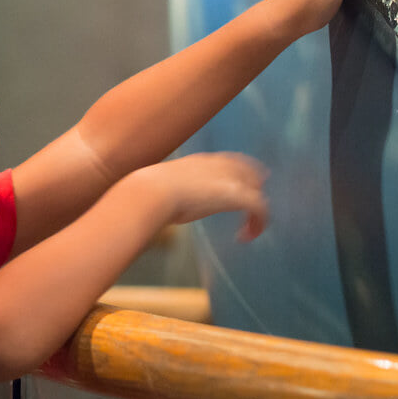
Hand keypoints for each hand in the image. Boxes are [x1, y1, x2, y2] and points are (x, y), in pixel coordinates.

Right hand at [132, 152, 269, 241]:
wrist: (150, 192)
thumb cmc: (144, 194)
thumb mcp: (153, 190)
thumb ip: (156, 194)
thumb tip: (137, 204)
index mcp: (199, 162)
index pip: (228, 161)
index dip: (239, 172)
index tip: (244, 182)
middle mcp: (217, 166)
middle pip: (248, 172)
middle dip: (255, 187)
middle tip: (255, 208)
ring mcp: (228, 179)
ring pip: (257, 192)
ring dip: (256, 212)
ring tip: (251, 230)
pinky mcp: (236, 195)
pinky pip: (259, 208)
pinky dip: (258, 223)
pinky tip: (247, 236)